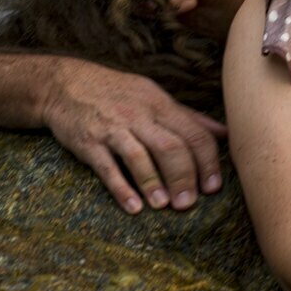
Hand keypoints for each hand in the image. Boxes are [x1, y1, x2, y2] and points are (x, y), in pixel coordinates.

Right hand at [41, 58, 227, 213]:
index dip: (207, 162)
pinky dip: (121, 188)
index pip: (194, 134)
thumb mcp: (154, 96)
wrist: (65, 84)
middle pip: (170, 146)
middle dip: (183, 177)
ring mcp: (113, 128)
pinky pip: (107, 167)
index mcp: (160, 105)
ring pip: (139, 156)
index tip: (213, 188)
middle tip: (188, 204)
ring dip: (153, 183)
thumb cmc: (117, 93)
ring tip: (163, 206)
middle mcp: (140, 115)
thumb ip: (188, 117)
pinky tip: (133, 206)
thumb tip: (225, 133)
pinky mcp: (89, 142)